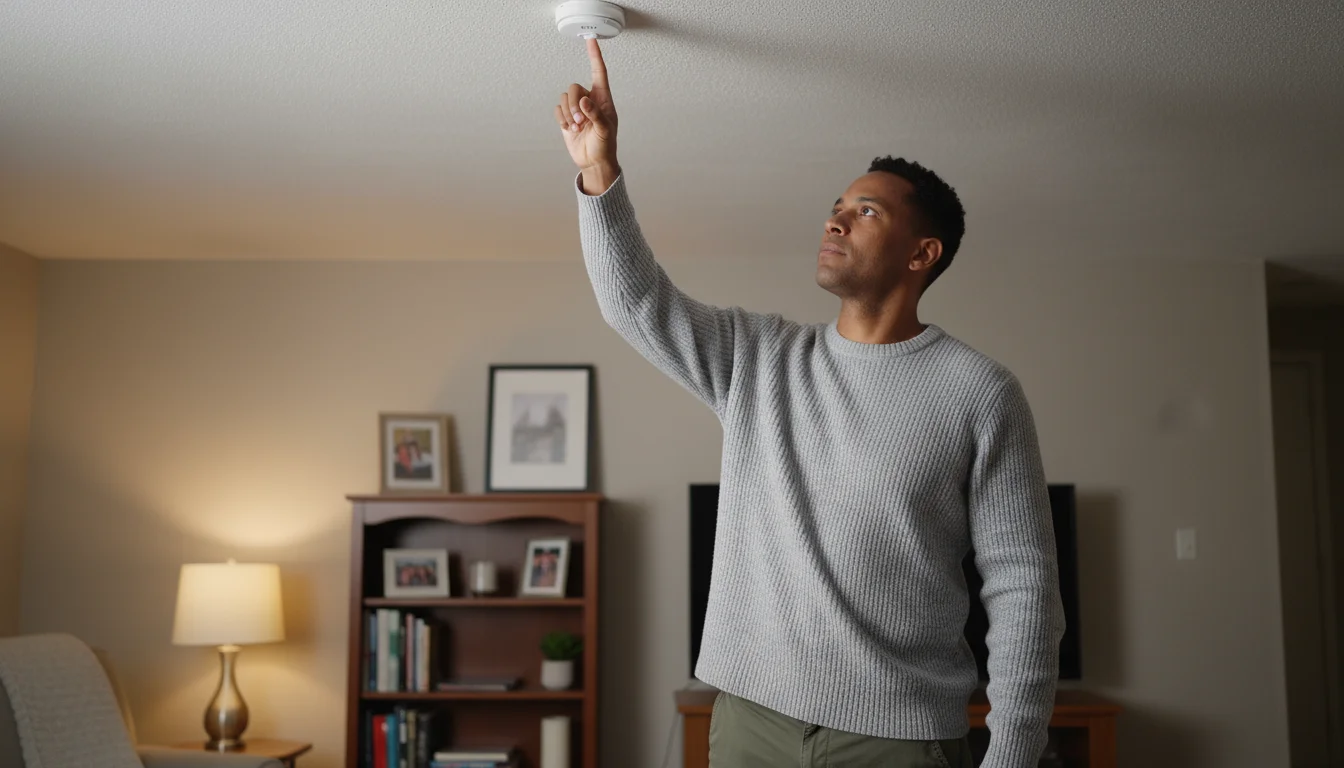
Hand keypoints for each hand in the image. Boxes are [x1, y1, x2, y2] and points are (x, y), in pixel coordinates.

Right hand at [555, 38, 619, 186]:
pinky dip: (562, 119)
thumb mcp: (605, 130)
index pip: (598, 72)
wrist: (594, 162)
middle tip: (580, 121)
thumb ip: (595, 114)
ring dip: (568, 114)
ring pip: (564, 98)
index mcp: (603, 99)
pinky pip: (558, 109)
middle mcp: (589, 100)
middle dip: (574, 105)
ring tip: (578, 128)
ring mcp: (577, 109)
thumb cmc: (605, 146)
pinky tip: (570, 129)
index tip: (590, 40)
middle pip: (574, 87)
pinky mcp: (566, 118)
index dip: (594, 55)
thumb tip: (585, 101)